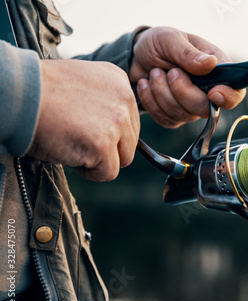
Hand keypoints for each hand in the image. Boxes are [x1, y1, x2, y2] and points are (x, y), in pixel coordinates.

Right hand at [29, 59, 139, 181]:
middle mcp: (125, 98)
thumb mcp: (85, 85)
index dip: (107, 131)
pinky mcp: (103, 144)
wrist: (18, 94)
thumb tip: (119, 134)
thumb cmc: (42, 92)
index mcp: (120, 80)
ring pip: (123, 158)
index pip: (130, 120)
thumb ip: (106, 102)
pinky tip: (71, 153)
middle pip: (130, 141)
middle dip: (106, 147)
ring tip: (74, 145)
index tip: (83, 124)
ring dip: (100, 160)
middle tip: (76, 137)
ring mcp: (117, 121)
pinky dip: (89, 172)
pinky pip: (108, 172)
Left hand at [130, 27, 245, 127]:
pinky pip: (165, 119)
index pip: (235, 93)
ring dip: (162, 92)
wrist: (136, 55)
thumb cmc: (159, 44)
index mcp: (217, 70)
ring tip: (154, 72)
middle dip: (182, 92)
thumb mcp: (170, 39)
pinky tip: (146, 84)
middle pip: (205, 108)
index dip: (228, 98)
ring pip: (182, 115)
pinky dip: (151, 100)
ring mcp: (190, 107)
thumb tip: (210, 64)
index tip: (212, 92)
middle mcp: (207, 91)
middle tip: (170, 71)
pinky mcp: (173, 116)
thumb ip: (188, 53)